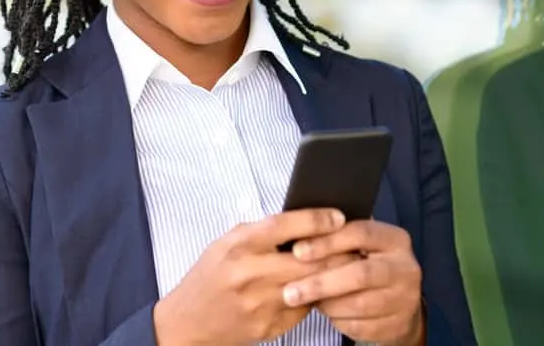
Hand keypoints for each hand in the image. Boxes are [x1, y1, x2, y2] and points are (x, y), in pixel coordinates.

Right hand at [152, 208, 356, 345]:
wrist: (188, 323)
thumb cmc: (211, 275)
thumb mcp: (228, 242)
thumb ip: (262, 231)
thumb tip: (305, 220)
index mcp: (240, 246)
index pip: (284, 226)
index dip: (316, 220)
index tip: (338, 217)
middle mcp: (250, 273)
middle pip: (308, 260)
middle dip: (337, 250)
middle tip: (355, 242)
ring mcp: (260, 303)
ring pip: (311, 286)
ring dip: (334, 275)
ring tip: (349, 263)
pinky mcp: (268, 326)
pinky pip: (304, 309)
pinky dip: (316, 296)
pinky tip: (325, 288)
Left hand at [283, 220, 424, 345]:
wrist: (401, 299)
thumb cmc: (370, 262)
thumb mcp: (362, 244)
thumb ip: (338, 237)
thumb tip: (298, 234)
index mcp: (395, 239)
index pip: (361, 233)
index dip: (328, 242)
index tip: (297, 251)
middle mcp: (406, 268)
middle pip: (361, 274)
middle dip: (321, 283)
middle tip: (290, 291)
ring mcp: (405, 299)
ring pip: (358, 304)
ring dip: (326, 304)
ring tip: (306, 301)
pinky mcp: (397, 324)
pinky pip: (360, 326)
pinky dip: (337, 320)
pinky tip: (326, 312)